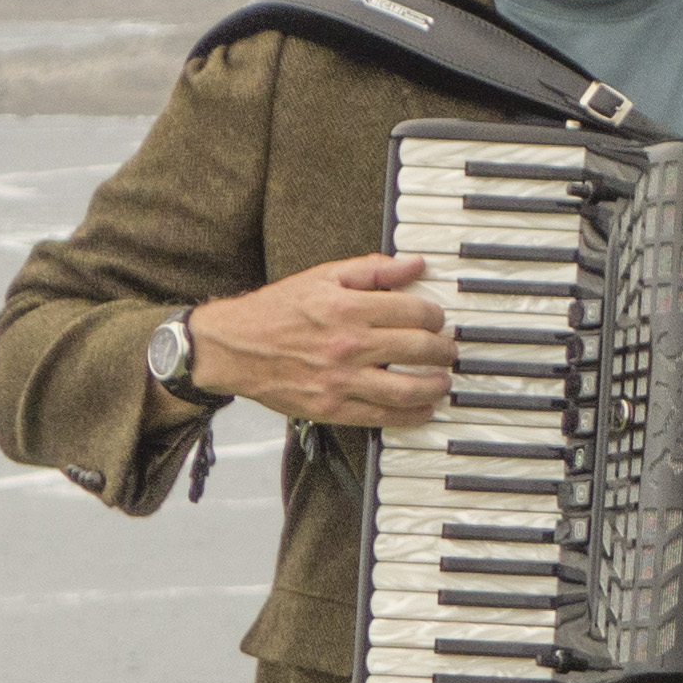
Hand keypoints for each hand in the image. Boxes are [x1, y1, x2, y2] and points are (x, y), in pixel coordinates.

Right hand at [184, 252, 453, 427]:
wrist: (233, 348)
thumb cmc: (276, 311)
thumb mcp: (322, 277)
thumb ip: (372, 269)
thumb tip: (414, 265)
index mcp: (347, 308)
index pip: (414, 312)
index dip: (435, 316)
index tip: (437, 320)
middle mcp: (348, 345)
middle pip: (418, 349)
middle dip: (444, 350)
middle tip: (449, 351)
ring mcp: (341, 380)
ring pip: (408, 389)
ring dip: (436, 385)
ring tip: (443, 380)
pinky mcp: (332, 408)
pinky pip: (383, 417)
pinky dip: (412, 415)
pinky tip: (424, 409)